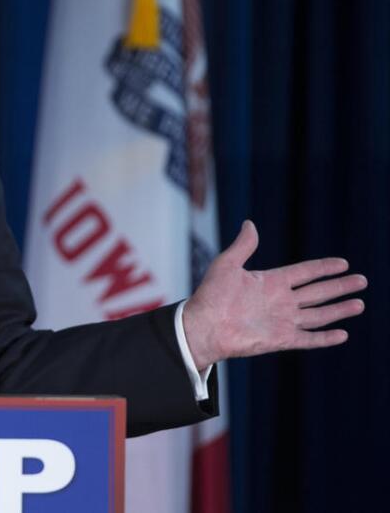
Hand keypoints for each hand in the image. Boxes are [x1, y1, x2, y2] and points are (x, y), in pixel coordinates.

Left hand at [182, 220, 366, 370]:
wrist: (201, 326)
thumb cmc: (210, 295)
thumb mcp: (227, 264)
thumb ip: (243, 246)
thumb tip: (249, 223)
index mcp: (270, 282)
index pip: (305, 273)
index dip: (323, 268)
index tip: (343, 263)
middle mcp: (280, 301)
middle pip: (318, 292)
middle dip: (340, 286)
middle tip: (362, 281)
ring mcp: (282, 321)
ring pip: (318, 314)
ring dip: (339, 310)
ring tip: (360, 303)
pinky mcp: (280, 340)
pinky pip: (308, 338)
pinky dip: (325, 337)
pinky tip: (342, 334)